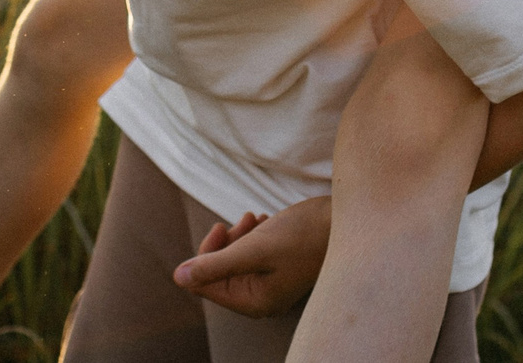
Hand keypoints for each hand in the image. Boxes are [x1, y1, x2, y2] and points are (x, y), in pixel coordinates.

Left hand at [171, 197, 332, 317]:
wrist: (344, 221)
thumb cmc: (303, 236)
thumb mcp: (254, 248)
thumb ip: (215, 264)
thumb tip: (178, 277)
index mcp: (255, 302)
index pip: (207, 285)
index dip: (206, 255)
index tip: (221, 228)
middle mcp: (262, 298)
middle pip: (219, 272)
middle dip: (226, 243)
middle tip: (243, 221)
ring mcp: (271, 284)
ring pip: (234, 259)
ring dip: (238, 236)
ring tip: (256, 220)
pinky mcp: (279, 267)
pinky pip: (251, 254)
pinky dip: (252, 236)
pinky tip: (265, 223)